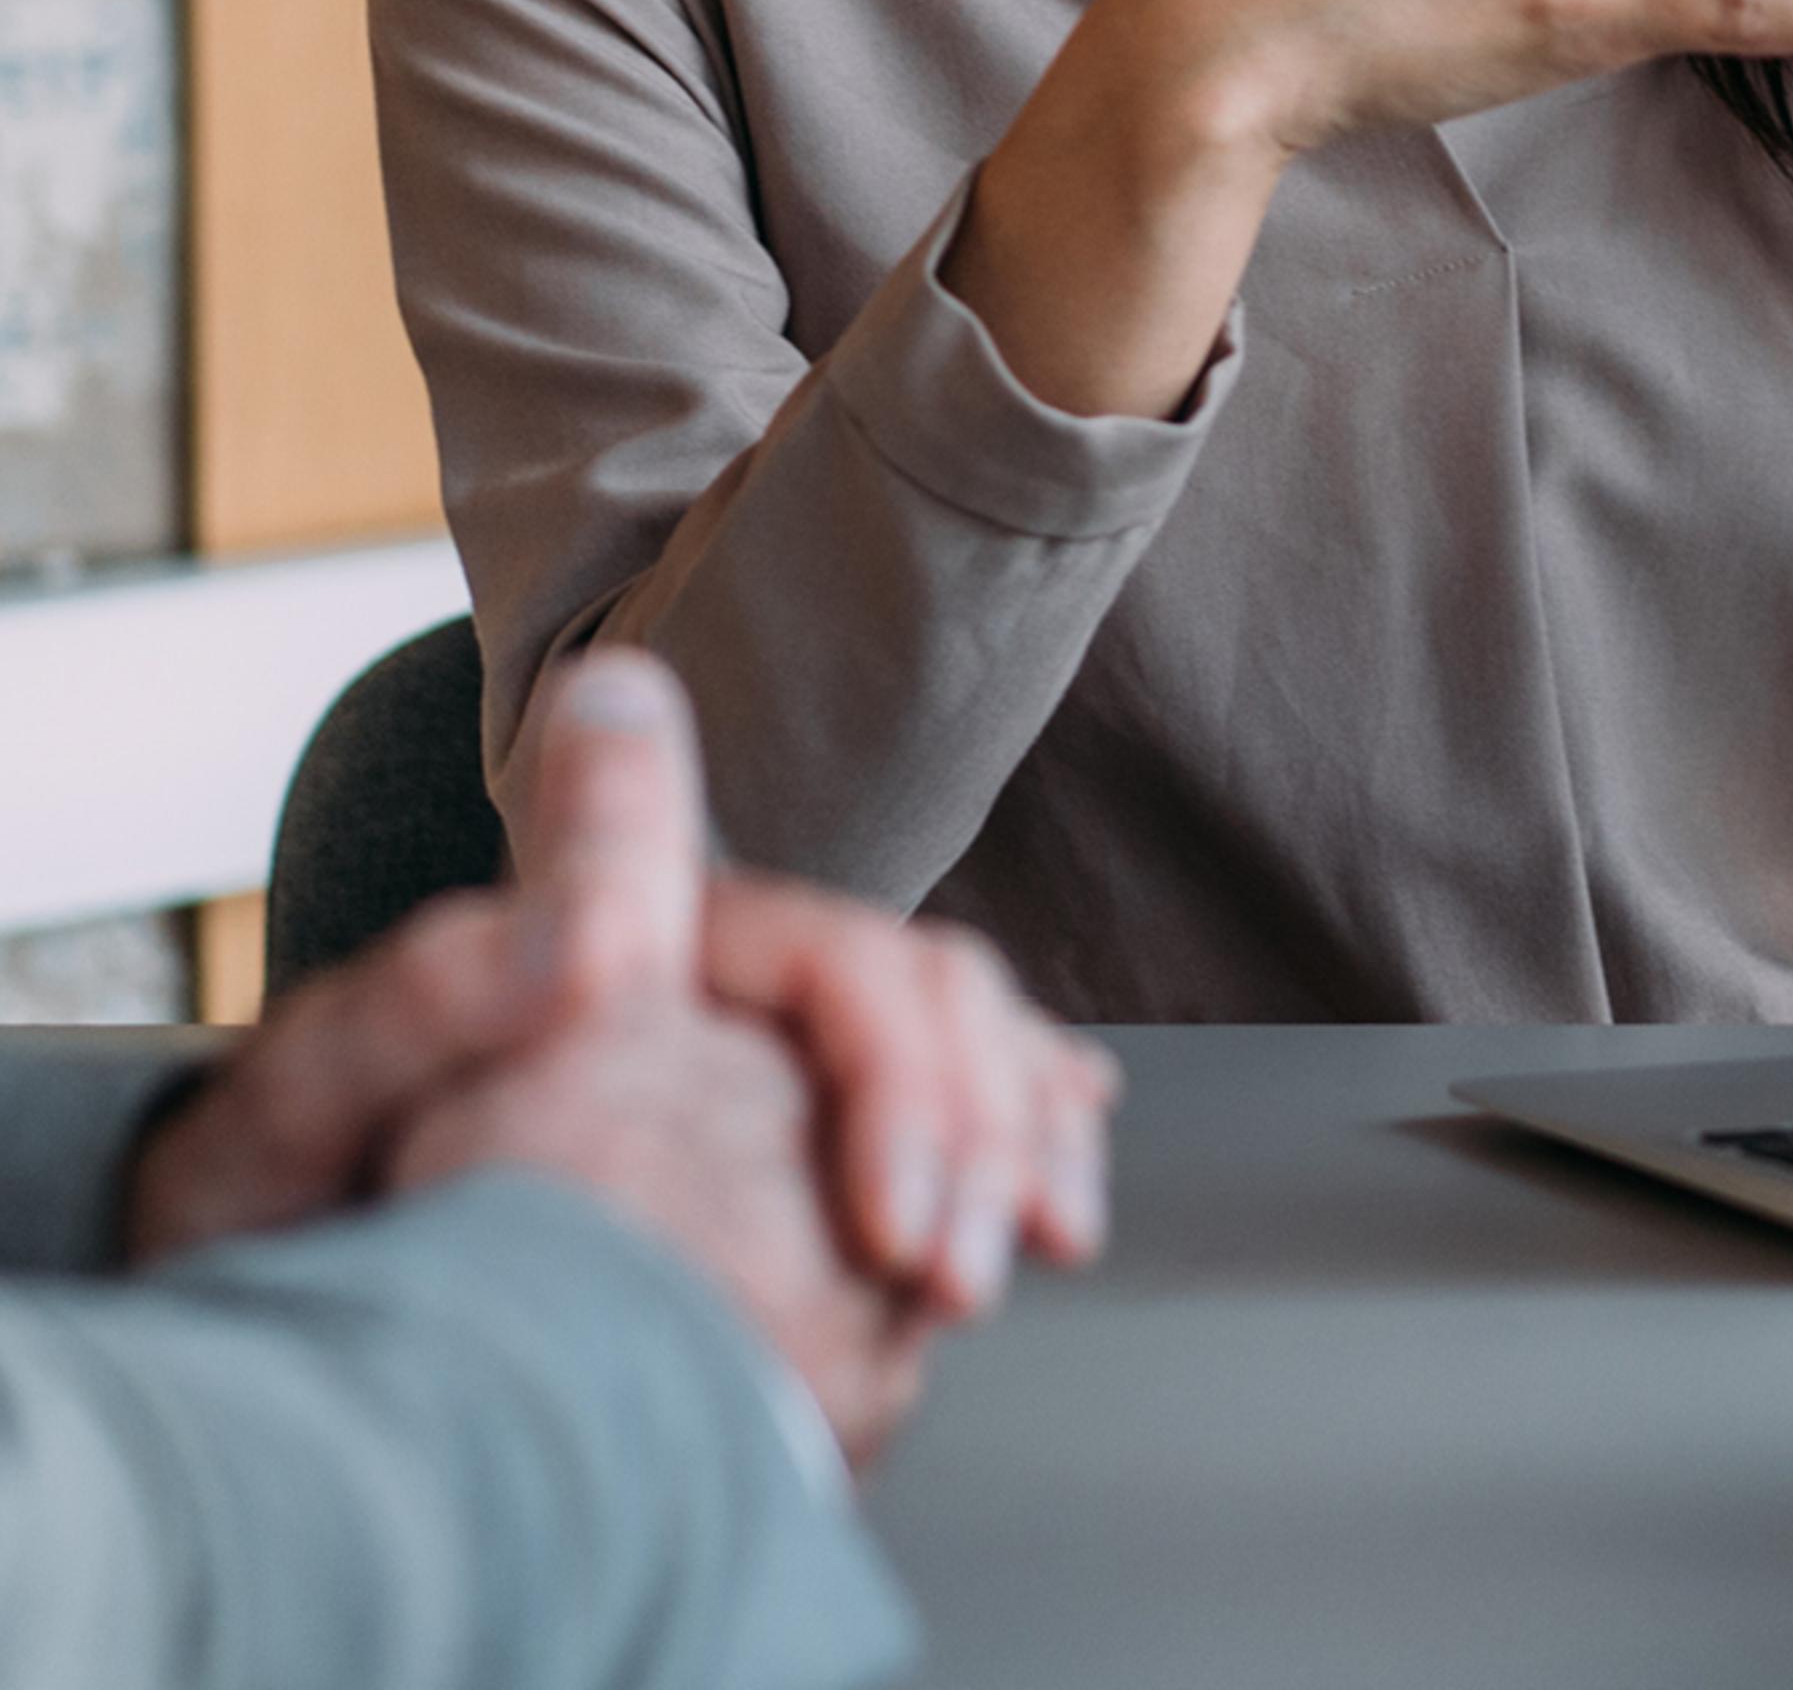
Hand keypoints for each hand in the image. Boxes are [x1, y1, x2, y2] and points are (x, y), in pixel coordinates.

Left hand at [131, 670, 1114, 1322]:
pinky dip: (1023, 1151)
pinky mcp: (785, 1181)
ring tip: (1028, 1242)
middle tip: (956, 1280)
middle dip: (978, 1128)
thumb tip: (594, 905)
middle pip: (928, 1004)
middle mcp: (722, 1003)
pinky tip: (1050, 1187)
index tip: (890, 1224)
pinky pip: (950, 1127)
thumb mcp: (325, 1094)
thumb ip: (448, 983)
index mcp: (637, 953)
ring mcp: (765, 1085)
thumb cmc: (284, 1213)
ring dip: (1017, 1144)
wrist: (290, 1344)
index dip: (897, 1072)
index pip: (835, 961)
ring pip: (964, 1056)